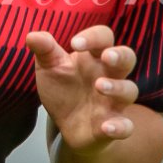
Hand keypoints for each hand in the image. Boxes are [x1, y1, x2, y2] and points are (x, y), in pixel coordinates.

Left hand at [27, 25, 138, 153]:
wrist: (66, 125)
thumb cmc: (62, 88)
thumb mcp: (49, 67)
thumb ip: (44, 50)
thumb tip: (32, 35)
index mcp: (95, 57)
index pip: (103, 37)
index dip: (93, 37)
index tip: (74, 43)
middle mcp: (110, 75)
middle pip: (127, 58)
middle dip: (120, 55)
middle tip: (107, 56)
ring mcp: (114, 101)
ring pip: (129, 90)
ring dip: (117, 87)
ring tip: (100, 86)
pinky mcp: (113, 125)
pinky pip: (126, 125)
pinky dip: (120, 126)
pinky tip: (107, 127)